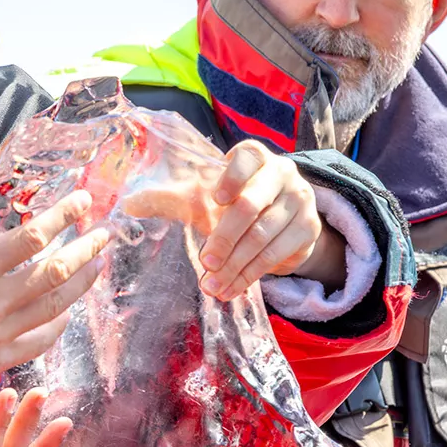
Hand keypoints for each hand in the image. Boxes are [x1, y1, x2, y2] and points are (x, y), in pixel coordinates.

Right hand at [0, 182, 108, 380]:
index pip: (31, 237)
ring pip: (55, 306)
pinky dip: (60, 324)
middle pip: (56, 271)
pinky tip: (68, 312)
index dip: (62, 216)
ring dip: (82, 283)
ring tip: (98, 265)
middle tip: (103, 233)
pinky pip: (41, 340)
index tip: (82, 202)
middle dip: (85, 249)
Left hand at [193, 141, 343, 300]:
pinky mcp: (309, 228)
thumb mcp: (214, 196)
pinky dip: (248, 275)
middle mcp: (282, 173)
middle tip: (206, 262)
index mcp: (256, 157)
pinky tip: (231, 288)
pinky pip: (274, 255)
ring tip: (212, 285)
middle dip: (224, 238)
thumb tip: (137, 204)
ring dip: (233, 266)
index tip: (215, 199)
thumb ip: (182, 198)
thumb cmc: (240, 203)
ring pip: (261, 237)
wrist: (286, 222)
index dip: (232, 178)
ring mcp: (300, 200)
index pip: (246, 158)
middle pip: (250, 205)